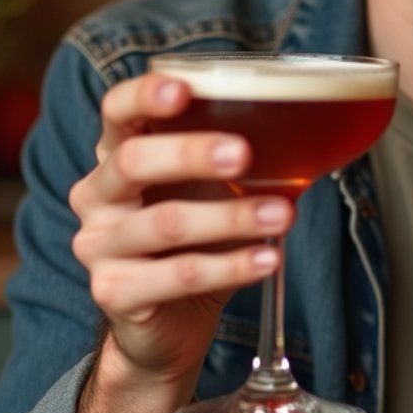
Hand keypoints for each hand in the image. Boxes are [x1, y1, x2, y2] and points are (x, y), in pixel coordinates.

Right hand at [69, 70, 294, 385]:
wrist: (170, 323)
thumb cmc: (193, 244)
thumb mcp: (214, 195)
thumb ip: (242, 165)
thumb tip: (314, 135)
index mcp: (118, 156)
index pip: (117, 112)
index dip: (144, 96)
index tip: (184, 89)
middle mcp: (97, 195)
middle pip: (132, 160)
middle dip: (191, 153)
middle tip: (243, 153)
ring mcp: (99, 245)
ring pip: (165, 222)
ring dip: (231, 217)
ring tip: (281, 216)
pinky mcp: (114, 292)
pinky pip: (180, 275)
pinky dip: (231, 266)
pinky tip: (267, 260)